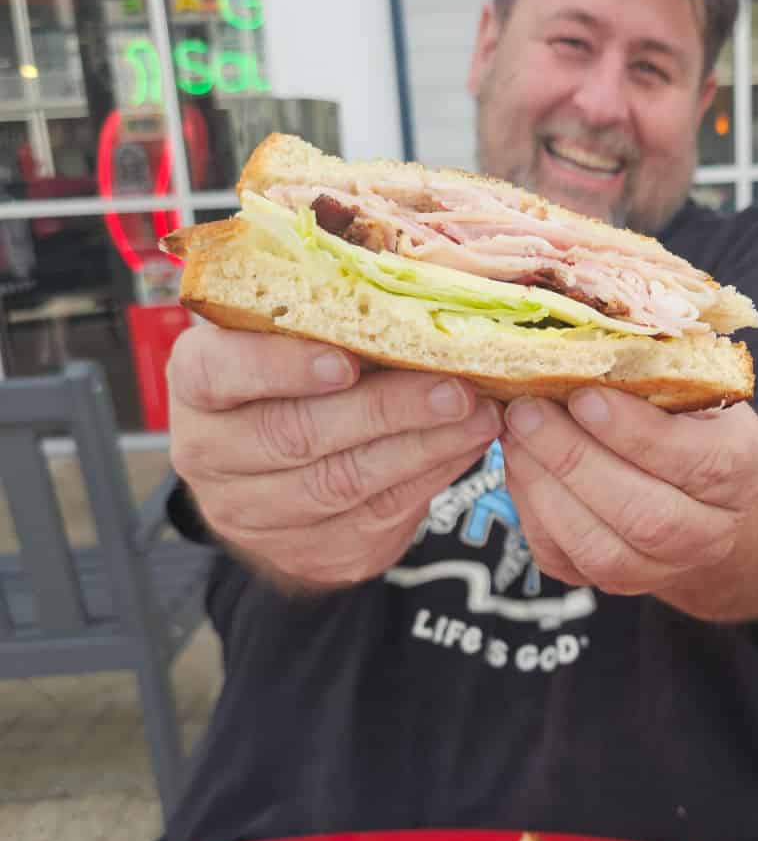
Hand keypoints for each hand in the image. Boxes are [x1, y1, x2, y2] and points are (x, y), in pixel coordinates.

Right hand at [167, 325, 501, 588]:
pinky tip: (468, 445)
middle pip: (297, 434)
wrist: (273, 481)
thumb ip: (325, 315)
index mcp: (198, 383)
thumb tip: (415, 292)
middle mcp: (212, 453)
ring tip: (478, 414)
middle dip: (385, 409)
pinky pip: (378, 513)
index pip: (221, 373)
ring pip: (344, 481)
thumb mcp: (283, 339)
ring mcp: (258, 512)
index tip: (347, 360)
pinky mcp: (312, 549)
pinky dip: (431, 474)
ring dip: (422, 445)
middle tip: (452, 387)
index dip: (283, 367)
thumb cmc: (289, 382)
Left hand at [499, 389, 757, 596]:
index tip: (584, 396)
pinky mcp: (611, 582)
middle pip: (641, 514)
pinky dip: (531, 509)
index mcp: (742, 473)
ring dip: (544, 487)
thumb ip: (659, 372)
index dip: (634, 432)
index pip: (692, 461)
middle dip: (575, 459)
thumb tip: (588, 337)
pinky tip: (517, 463)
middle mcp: (709, 534)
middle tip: (527, 411)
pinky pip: (563, 557)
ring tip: (514, 434)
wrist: (709, 497)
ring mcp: (660, 569)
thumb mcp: (698, 388)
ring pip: (599, 547)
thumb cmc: (696, 423)